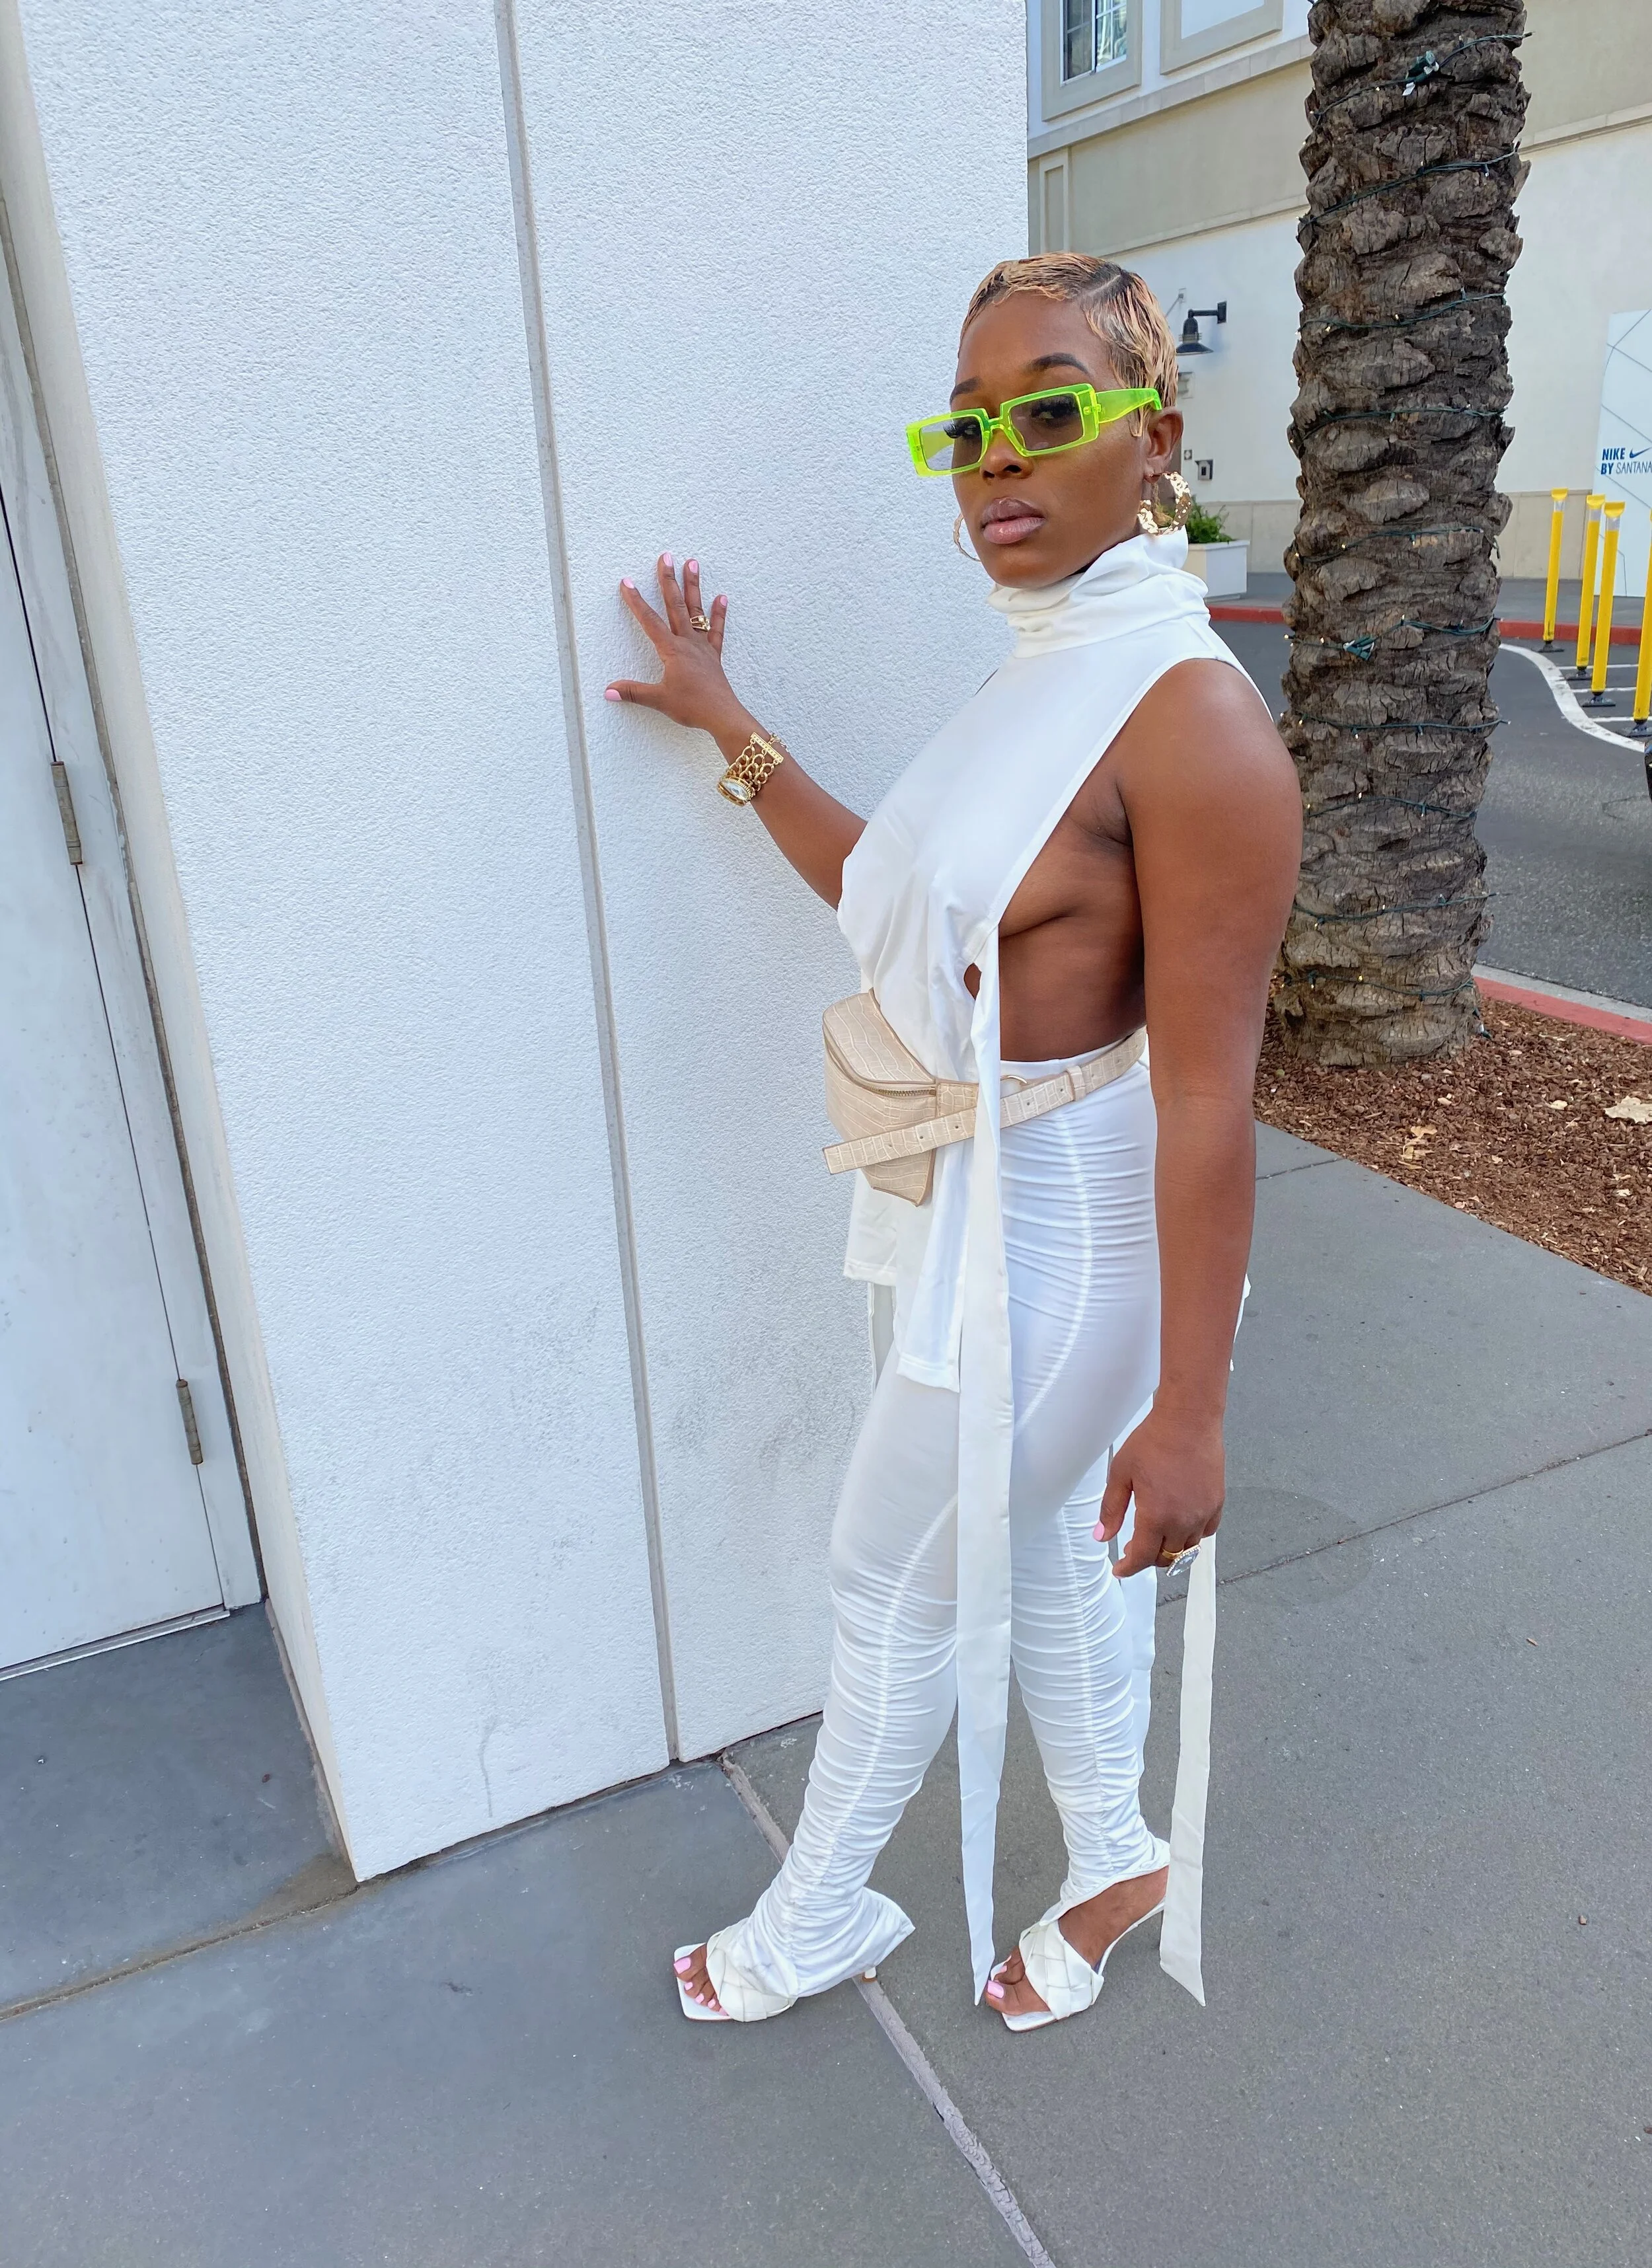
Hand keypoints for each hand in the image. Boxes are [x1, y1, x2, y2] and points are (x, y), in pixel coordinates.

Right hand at [606, 554, 744, 737]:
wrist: (722, 715)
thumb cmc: (692, 707)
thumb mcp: (659, 700)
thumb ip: (633, 693)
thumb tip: (609, 691)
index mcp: (671, 650)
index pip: (649, 621)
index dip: (636, 601)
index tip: (627, 582)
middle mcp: (687, 642)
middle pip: (675, 605)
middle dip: (668, 580)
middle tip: (666, 556)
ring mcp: (702, 647)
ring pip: (696, 611)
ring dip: (693, 586)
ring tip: (692, 563)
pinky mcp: (714, 655)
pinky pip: (716, 630)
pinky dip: (719, 614)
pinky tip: (721, 597)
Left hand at [1096, 1406, 1224, 1578]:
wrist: (1188, 1420)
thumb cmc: (1154, 1441)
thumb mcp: (1121, 1474)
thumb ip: (1112, 1510)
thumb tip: (1103, 1536)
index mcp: (1156, 1516)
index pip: (1143, 1557)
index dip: (1129, 1568)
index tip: (1121, 1569)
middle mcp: (1183, 1520)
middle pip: (1166, 1557)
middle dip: (1148, 1558)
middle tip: (1134, 1547)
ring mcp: (1203, 1513)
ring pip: (1187, 1548)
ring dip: (1170, 1549)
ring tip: (1156, 1536)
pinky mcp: (1217, 1503)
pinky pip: (1206, 1532)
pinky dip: (1192, 1536)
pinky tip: (1179, 1524)